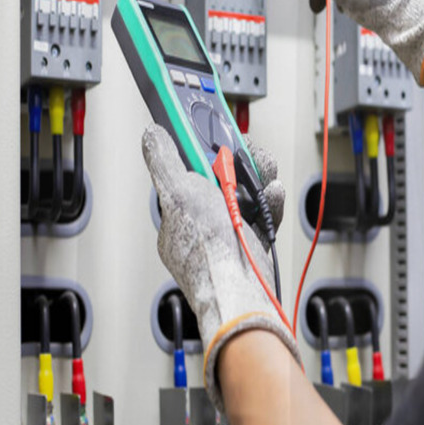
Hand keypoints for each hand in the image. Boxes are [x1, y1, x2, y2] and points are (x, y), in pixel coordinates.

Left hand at [142, 124, 299, 413]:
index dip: (205, 152)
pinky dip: (270, 202)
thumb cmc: (208, 250)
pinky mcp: (253, 242)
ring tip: (266, 177)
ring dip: (259, 180)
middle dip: (241, 165)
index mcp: (177, 215)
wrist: (244, 289)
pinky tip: (272, 195)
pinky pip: (263, 214)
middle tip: (250, 157)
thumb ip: (164, 161)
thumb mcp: (178, 192)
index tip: (218, 138)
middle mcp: (201, 226)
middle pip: (222, 180)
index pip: (189, 172)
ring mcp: (228, 235)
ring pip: (246, 195)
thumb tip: (151, 136)